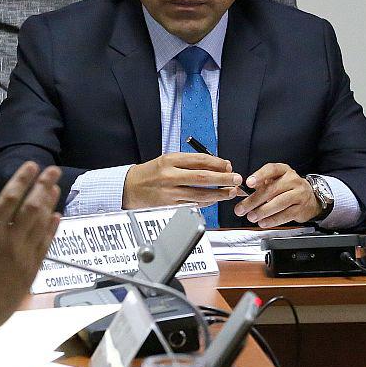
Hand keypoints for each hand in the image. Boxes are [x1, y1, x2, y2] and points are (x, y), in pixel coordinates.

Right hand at [0, 161, 61, 336]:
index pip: (10, 198)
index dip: (22, 179)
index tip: (32, 166)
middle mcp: (10, 240)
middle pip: (32, 206)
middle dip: (44, 185)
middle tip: (53, 170)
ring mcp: (24, 254)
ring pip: (42, 222)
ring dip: (50, 203)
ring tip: (56, 187)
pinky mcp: (33, 268)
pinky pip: (46, 243)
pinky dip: (53, 228)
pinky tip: (57, 216)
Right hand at [123, 152, 242, 210]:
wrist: (128, 188)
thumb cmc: (152, 173)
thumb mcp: (168, 160)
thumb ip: (191, 162)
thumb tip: (219, 165)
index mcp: (170, 160)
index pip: (200, 160)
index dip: (218, 163)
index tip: (229, 166)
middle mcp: (169, 176)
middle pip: (203, 177)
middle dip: (223, 179)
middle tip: (236, 179)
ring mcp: (169, 193)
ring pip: (200, 194)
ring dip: (219, 194)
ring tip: (230, 192)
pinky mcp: (169, 206)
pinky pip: (193, 205)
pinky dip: (206, 203)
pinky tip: (214, 200)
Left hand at [234, 163, 319, 227]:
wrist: (310, 199)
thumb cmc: (287, 189)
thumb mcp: (276, 181)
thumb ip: (260, 185)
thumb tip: (241, 192)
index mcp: (284, 171)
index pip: (271, 169)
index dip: (259, 176)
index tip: (248, 183)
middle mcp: (293, 180)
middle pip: (272, 189)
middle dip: (254, 200)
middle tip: (241, 209)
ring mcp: (299, 194)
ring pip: (279, 202)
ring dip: (263, 211)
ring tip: (251, 217)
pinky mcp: (301, 208)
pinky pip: (286, 215)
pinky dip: (273, 220)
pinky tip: (263, 222)